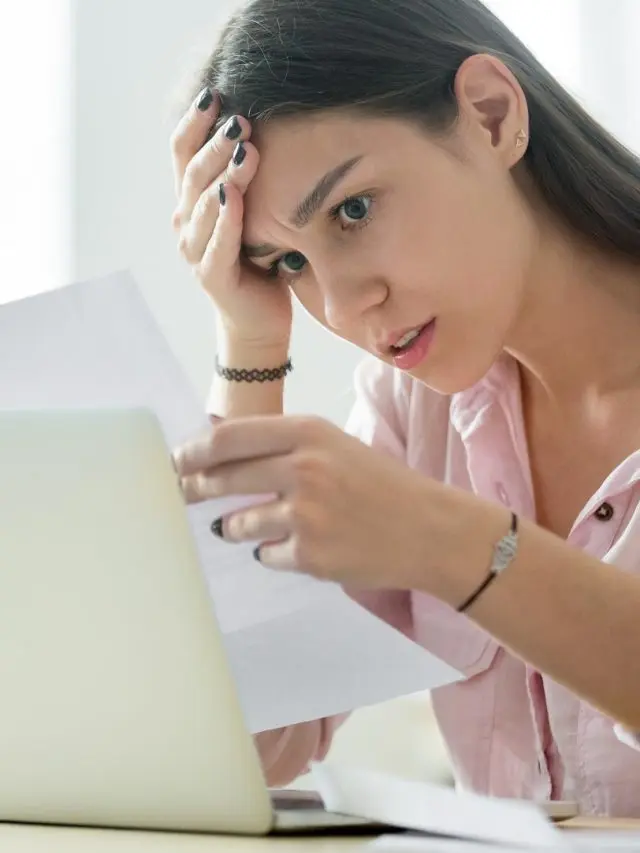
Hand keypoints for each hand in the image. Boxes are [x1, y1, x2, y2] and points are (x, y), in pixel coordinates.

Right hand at [170, 89, 291, 348]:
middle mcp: (185, 221)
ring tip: (246, 150)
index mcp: (191, 201)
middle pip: (193, 172)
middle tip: (240, 120)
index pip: (182, 152)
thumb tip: (263, 124)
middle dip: (216, 144)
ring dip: (224, 174)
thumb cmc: (260, 259)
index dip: (194, 122)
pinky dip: (226, 220)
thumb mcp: (254, 211)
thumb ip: (247, 177)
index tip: (215, 92)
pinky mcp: (212, 276)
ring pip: (203, 204)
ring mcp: (194, 249)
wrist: (257, 318)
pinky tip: (234, 198)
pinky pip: (217, 243)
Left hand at [173, 416, 451, 590]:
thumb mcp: (336, 446)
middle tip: (180, 495)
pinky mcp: (310, 556)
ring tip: (245, 527)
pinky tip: (296, 546)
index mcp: (309, 432)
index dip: (193, 451)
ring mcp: (306, 514)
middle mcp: (304, 468)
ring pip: (237, 523)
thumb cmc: (381, 484)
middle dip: (192, 489)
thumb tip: (221, 456)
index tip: (175, 461)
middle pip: (221, 479)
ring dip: (234, 527)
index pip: (228, 438)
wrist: (430, 529)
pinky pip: (265, 555)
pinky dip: (270, 552)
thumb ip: (284, 446)